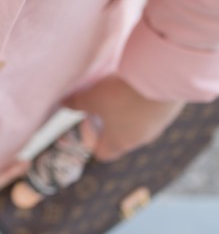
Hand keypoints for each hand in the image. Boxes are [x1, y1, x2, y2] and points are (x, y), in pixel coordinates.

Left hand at [63, 74, 184, 161]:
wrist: (162, 80)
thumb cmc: (121, 94)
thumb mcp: (91, 97)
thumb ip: (76, 103)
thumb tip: (62, 104)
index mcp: (118, 142)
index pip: (104, 153)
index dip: (94, 143)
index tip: (89, 128)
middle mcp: (140, 139)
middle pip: (122, 139)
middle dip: (111, 125)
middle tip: (103, 107)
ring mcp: (158, 127)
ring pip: (140, 125)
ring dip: (130, 113)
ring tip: (123, 93)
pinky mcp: (170, 111)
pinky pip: (154, 112)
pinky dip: (146, 103)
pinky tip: (141, 86)